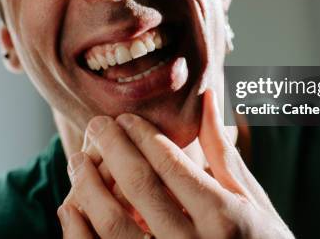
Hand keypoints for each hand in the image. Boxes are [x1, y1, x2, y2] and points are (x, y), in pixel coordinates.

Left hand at [57, 89, 293, 237]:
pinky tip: (70, 207)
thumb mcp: (249, 198)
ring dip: (89, 187)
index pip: (170, 165)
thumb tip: (208, 95)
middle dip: (112, 148)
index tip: (124, 118)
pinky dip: (79, 232)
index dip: (142, 136)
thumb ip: (222, 151)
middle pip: (140, 187)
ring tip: (78, 160)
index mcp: (224, 217)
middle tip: (96, 124)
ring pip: (114, 225)